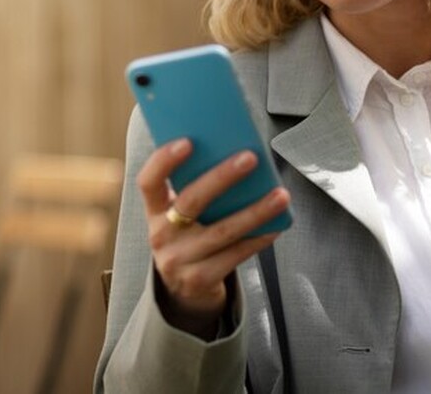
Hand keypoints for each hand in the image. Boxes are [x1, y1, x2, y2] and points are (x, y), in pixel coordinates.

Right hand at [136, 138, 290, 337]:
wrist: (184, 290)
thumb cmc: (191, 236)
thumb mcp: (181, 214)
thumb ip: (197, 189)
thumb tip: (238, 150)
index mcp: (155, 211)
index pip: (149, 182)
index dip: (164, 161)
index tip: (187, 141)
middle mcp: (162, 235)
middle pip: (191, 201)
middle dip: (222, 177)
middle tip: (250, 157)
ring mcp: (179, 261)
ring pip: (222, 231)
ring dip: (255, 211)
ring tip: (281, 195)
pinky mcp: (200, 280)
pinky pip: (236, 255)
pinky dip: (259, 238)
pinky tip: (277, 224)